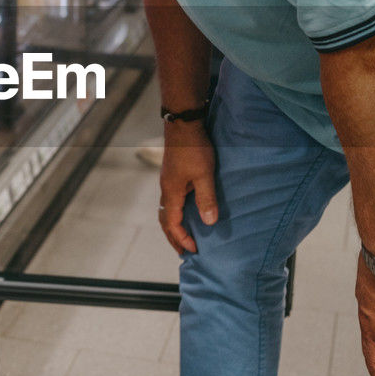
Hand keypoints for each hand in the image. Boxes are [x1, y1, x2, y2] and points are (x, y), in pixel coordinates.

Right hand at [158, 121, 218, 254]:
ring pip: (165, 210)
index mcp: (171, 192)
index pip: (172, 223)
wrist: (183, 124)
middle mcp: (166, 189)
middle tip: (183, 251)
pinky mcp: (172, 175)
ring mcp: (168, 182)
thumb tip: (209, 223)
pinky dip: (175, 213)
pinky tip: (185, 211)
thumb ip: (206, 198)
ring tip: (182, 235)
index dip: (182, 238)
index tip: (194, 250)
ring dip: (173, 226)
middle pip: (164, 220)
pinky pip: (170, 201)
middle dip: (173, 237)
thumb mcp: (204, 174)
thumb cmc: (194, 148)